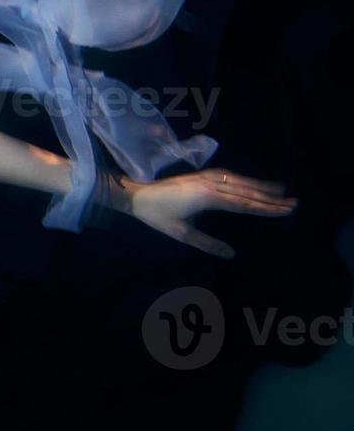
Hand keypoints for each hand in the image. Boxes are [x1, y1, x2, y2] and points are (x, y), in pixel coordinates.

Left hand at [120, 168, 296, 257]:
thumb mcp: (181, 234)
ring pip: (239, 181)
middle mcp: (210, 184)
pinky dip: (245, 180)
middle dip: (270, 197)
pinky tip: (253, 184)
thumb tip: (231, 254)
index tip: (286, 210)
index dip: (266, 208)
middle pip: (246, 191)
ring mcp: (205, 177)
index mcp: (208, 198)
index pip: (244, 204)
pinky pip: (228, 176)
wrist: (136, 194)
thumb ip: (207, 244)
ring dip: (260, 186)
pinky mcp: (200, 175)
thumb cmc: (157, 215)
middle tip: (293, 203)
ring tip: (281, 191)